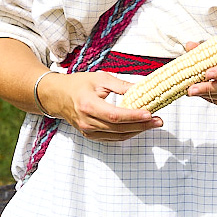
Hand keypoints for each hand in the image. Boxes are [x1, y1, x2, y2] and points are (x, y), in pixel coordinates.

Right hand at [37, 71, 162, 141]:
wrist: (57, 96)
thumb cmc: (78, 84)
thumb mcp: (99, 78)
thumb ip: (121, 85)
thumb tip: (141, 88)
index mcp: (88, 105)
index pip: (114, 115)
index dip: (133, 116)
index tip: (149, 113)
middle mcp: (87, 122)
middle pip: (118, 128)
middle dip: (141, 125)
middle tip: (159, 120)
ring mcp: (88, 131)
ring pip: (117, 135)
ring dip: (137, 130)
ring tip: (153, 123)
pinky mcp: (90, 136)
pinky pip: (112, 138)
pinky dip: (127, 133)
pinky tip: (139, 127)